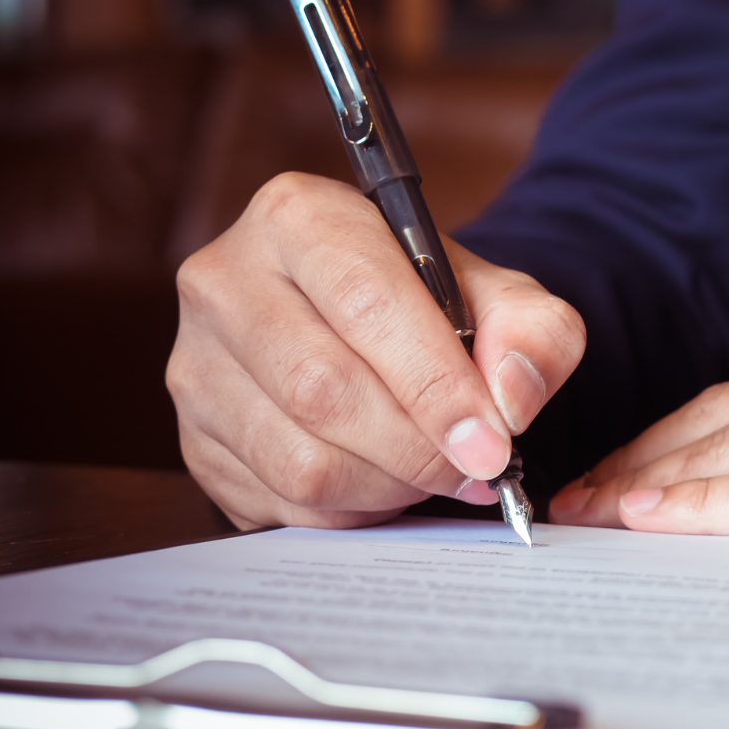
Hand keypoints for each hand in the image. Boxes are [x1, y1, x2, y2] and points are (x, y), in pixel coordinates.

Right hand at [168, 172, 585, 529]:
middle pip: (322, 390)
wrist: (368, 324)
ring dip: (389, 487)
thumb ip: (534, 333)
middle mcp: (225, 282)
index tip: (493, 442)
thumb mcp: (502, 295)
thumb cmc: (432, 302)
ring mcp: (194, 365)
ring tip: (434, 471)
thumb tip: (510, 402)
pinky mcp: (194, 441)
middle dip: (418, 449)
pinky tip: (386, 482)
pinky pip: (280, 504)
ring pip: (299, 461)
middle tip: (479, 469)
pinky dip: (353, 513)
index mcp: (298, 216)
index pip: (365, 304)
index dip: (435, 384)